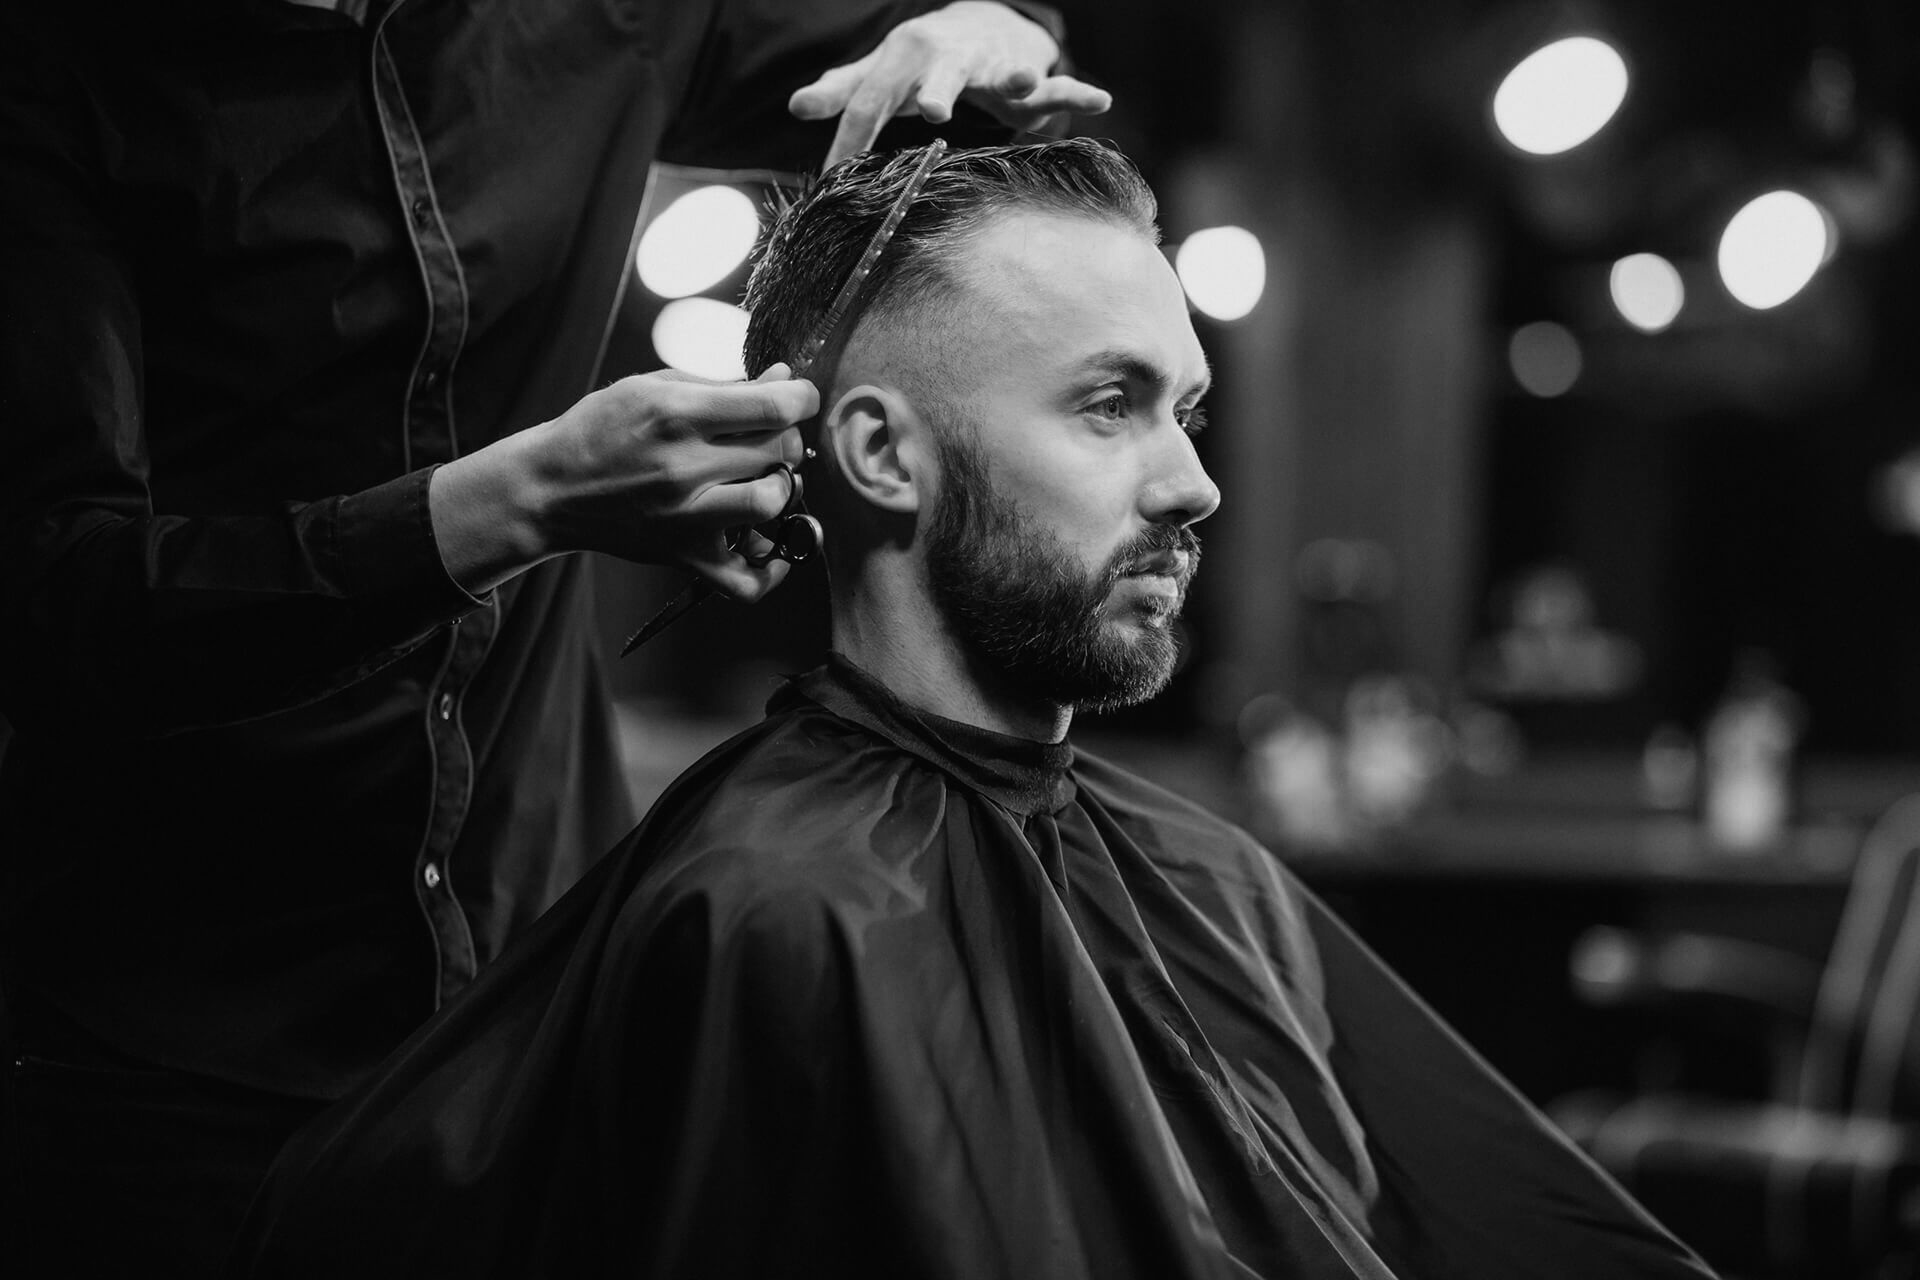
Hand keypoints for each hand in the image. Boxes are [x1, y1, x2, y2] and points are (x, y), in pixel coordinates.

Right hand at [431, 364, 818, 599]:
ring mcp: (685, 517)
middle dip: (785, 436)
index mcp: (677, 414)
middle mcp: (683, 467)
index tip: (798, 397)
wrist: (550, 489)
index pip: (773, 407)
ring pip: (772, 504)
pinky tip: (770, 544)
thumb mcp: (652, 386)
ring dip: (782, 487)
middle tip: (767, 435)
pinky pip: (748, 580)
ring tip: (765, 479)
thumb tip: (785, 379)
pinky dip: (772, 569)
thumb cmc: (601, 430)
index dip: (802, 397)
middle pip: (779, 451)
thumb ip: (722, 384)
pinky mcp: (684, 556)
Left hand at [790, 1, 1112, 168]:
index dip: (850, 137)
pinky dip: (1076, 93)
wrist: (980, 24)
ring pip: (1001, 74)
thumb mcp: (879, 73)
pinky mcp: (1024, 77)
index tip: (835, 176)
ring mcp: (989, 66)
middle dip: (936, 91)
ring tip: (1023, 82)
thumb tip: (795, 107)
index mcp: (903, 59)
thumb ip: (842, 92)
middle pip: (937, 77)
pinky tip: (1099, 99)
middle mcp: (947, 58)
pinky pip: (1053, 88)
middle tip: (932, 111)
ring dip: (1013, 78)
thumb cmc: (921, 60)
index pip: (870, 101)